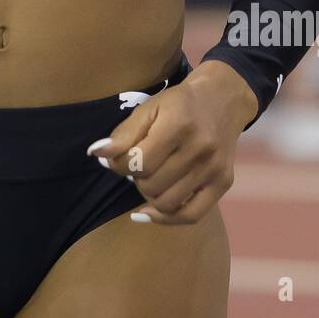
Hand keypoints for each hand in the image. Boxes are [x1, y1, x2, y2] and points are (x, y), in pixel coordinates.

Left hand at [86, 61, 258, 224]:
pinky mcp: (223, 183)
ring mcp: (214, 168)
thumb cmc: (178, 104)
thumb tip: (95, 153)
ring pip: (167, 203)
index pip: (139, 162)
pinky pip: (191, 216)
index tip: (117, 157)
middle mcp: (200, 148)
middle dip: (136, 178)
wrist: (222, 99)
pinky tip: (150, 212)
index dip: (120, 164)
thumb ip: (123, 134)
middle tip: (138, 164)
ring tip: (150, 177)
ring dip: (149, 195)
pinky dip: (167, 218)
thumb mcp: (148, 109)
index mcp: (179, 124)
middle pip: (151, 185)